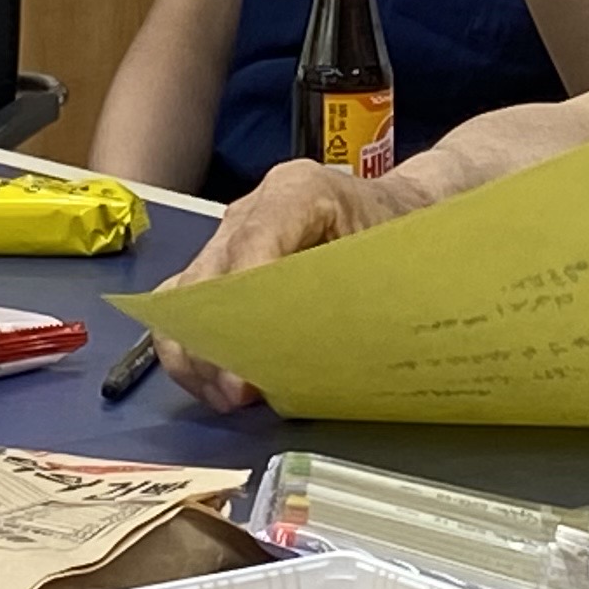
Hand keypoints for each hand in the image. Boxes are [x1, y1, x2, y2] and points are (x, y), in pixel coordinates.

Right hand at [151, 157, 420, 408]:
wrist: (402, 209)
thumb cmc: (402, 234)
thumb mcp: (392, 258)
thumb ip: (354, 296)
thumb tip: (317, 357)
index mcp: (296, 191)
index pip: (254, 243)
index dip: (244, 306)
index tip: (248, 365)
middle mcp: (250, 209)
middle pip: (208, 277)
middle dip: (214, 342)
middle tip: (238, 395)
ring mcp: (230, 236)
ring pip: (186, 296)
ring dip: (197, 352)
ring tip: (229, 397)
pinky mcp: (221, 265)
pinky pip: (187, 309)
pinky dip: (195, 349)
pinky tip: (220, 387)